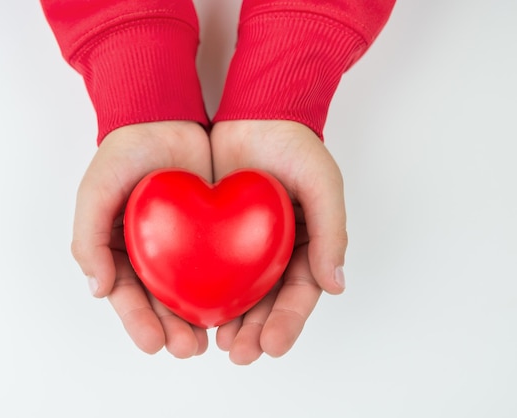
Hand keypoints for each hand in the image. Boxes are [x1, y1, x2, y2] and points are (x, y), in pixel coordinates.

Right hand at [71, 121, 211, 357]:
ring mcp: (182, 243)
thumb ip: (87, 238)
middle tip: (187, 349)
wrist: (164, 117)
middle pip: (160, 302)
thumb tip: (98, 289)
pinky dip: (223, 288)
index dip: (137, 322)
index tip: (153, 344)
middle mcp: (150, 253)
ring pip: (190, 291)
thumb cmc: (123, 154)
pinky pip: (218, 264)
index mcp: (119, 250)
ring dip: (197, 319)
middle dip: (171, 330)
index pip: (127, 294)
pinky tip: (234, 306)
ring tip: (210, 340)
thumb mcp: (95, 191)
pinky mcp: (210, 231)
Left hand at [210, 120, 347, 363]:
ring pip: (239, 294)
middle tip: (240, 354)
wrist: (257, 113)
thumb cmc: (296, 146)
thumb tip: (337, 285)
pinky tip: (194, 310)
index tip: (271, 345)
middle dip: (256, 332)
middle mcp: (277, 252)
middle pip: (268, 303)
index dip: (288, 322)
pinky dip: (205, 292)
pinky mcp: (218, 233)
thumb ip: (331, 231)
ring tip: (218, 343)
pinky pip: (211, 268)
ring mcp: (246, 244)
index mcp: (307, 246)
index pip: (301, 293)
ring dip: (231, 322)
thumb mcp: (322, 183)